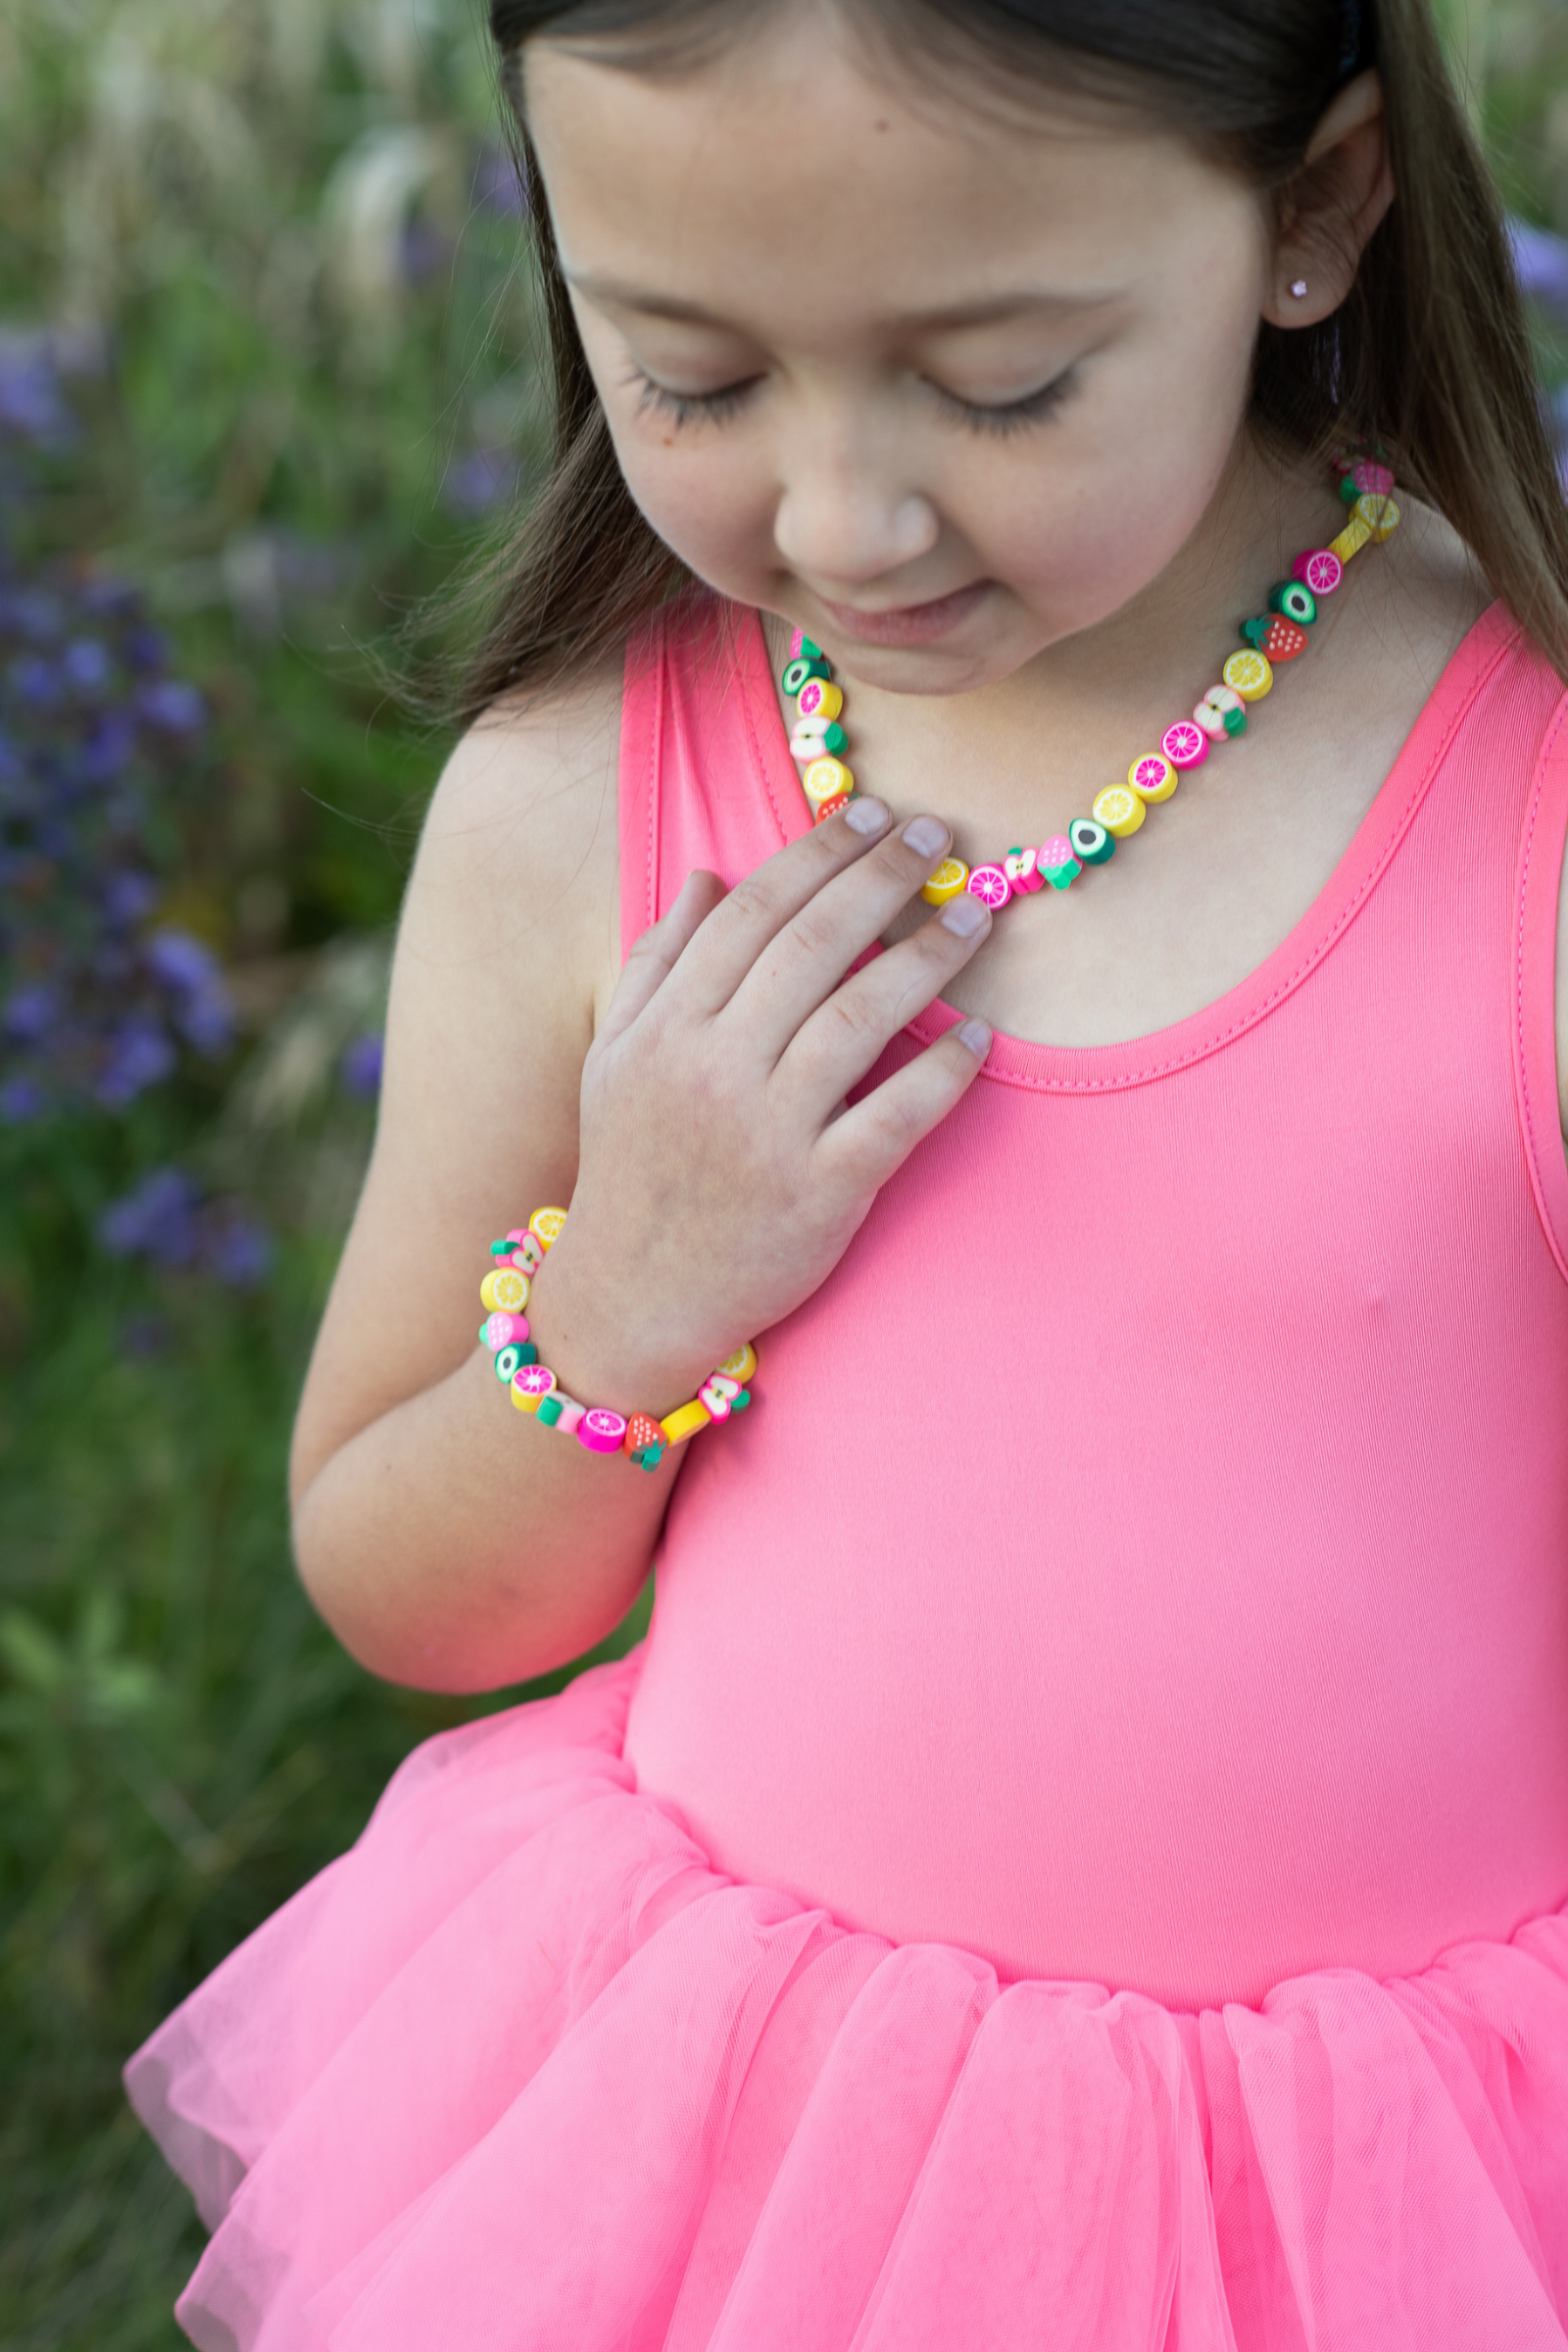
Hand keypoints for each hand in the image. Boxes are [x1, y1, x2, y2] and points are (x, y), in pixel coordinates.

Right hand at [529, 799, 991, 1409]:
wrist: (631, 1301)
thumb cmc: (632, 1169)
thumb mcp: (616, 1058)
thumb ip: (656, 962)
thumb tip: (705, 876)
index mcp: (666, 1027)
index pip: (751, 913)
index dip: (817, 854)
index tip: (870, 816)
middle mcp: (713, 1070)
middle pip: (812, 947)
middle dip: (881, 879)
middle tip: (936, 838)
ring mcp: (767, 1133)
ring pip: (859, 1019)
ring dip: (926, 957)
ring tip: (974, 914)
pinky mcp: (817, 1195)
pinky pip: (894, 1118)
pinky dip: (941, 1074)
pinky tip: (980, 1037)